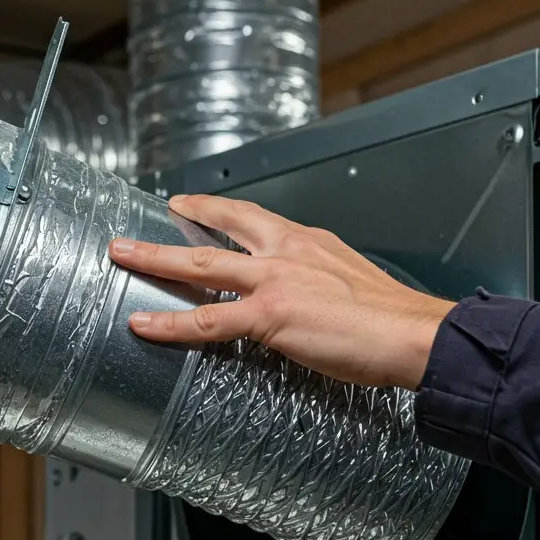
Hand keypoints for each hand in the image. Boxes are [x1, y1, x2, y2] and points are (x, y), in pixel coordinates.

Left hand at [109, 195, 454, 389]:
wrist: (417, 334)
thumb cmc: (393, 318)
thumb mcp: (351, 280)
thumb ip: (318, 280)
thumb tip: (304, 296)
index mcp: (306, 241)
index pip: (251, 217)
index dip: (216, 209)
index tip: (192, 204)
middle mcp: (286, 252)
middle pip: (218, 229)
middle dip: (176, 221)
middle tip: (144, 218)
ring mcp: (274, 281)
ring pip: (199, 263)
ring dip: (155, 258)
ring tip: (123, 256)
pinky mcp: (269, 315)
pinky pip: (205, 319)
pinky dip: (169, 322)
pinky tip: (144, 324)